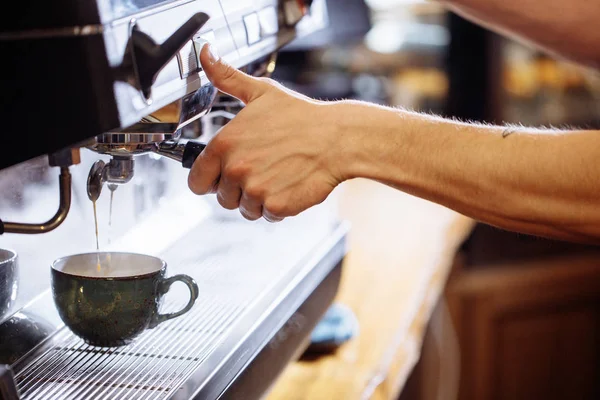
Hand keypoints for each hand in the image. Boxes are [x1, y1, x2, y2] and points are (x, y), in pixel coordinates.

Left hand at [188, 44, 345, 221]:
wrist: (337, 138)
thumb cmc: (302, 117)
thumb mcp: (261, 92)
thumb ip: (228, 79)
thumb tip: (206, 55)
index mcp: (225, 145)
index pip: (196, 181)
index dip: (211, 178)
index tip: (225, 173)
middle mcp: (236, 169)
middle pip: (222, 198)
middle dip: (239, 189)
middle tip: (262, 170)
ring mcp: (256, 190)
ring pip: (245, 209)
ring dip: (259, 199)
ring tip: (277, 176)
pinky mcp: (276, 206)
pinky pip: (268, 216)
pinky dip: (279, 207)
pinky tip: (289, 185)